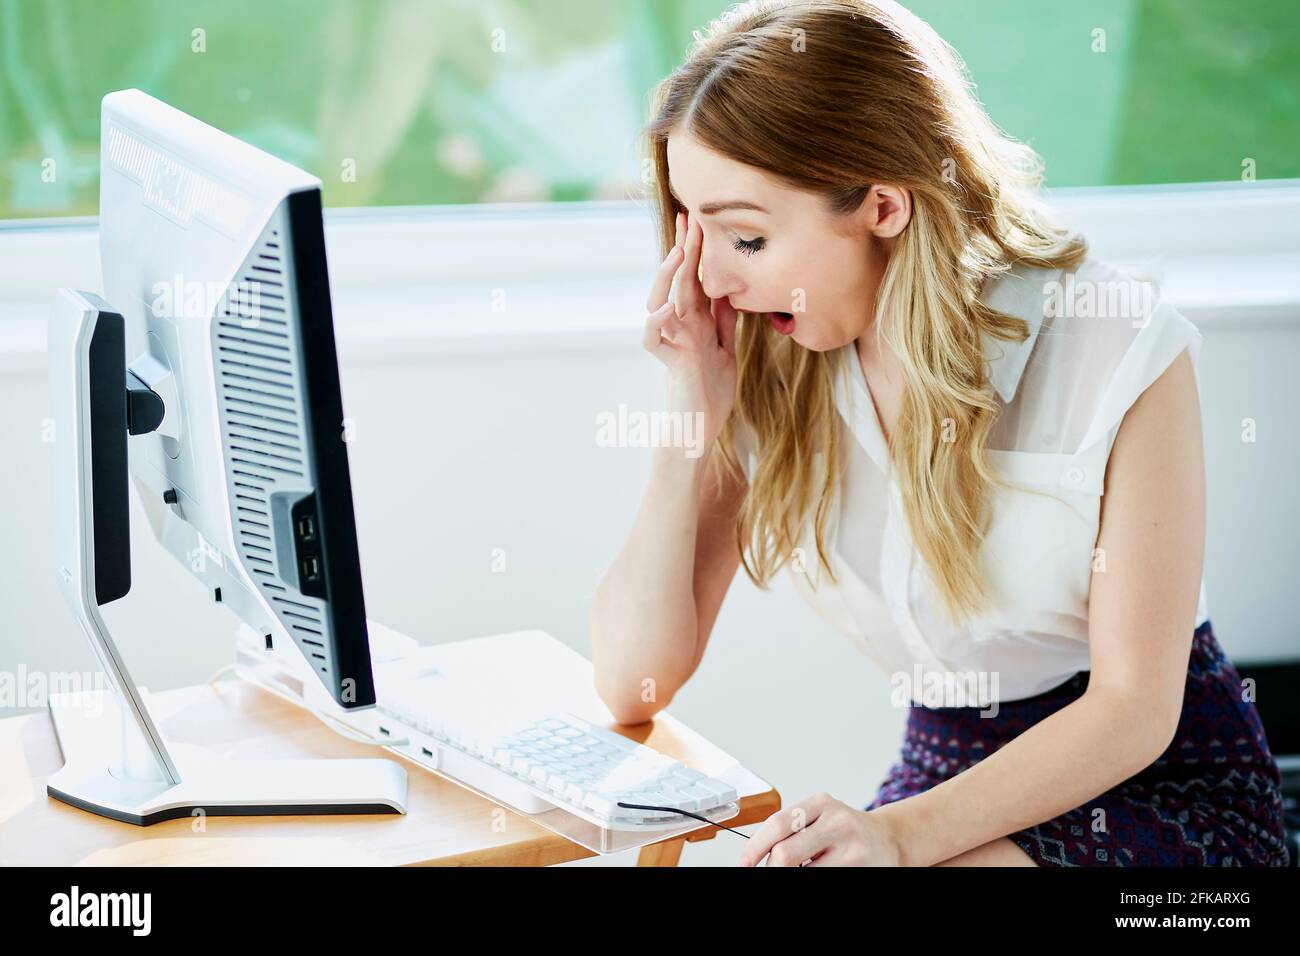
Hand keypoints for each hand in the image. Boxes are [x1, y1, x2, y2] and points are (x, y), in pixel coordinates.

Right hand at [642, 210, 738, 456]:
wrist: (702, 429)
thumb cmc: (712, 392)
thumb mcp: (726, 349)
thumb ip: (725, 321)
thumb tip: (729, 290)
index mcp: (698, 320)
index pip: (696, 277)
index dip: (697, 250)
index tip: (699, 219)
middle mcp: (682, 326)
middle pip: (680, 281)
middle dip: (685, 250)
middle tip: (689, 219)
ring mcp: (673, 343)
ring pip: (660, 303)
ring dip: (667, 279)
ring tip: (677, 255)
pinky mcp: (670, 364)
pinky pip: (654, 341)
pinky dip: (655, 325)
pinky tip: (663, 310)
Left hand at [739, 792, 902, 866]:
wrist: (889, 840)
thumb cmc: (846, 830)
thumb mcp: (821, 817)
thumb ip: (792, 829)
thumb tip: (756, 853)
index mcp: (821, 803)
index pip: (777, 824)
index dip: (754, 847)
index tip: (745, 862)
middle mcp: (837, 822)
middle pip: (785, 853)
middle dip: (770, 868)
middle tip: (767, 871)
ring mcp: (851, 849)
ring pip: (803, 873)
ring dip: (792, 875)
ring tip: (800, 868)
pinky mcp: (859, 869)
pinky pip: (822, 879)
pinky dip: (809, 879)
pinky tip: (815, 870)